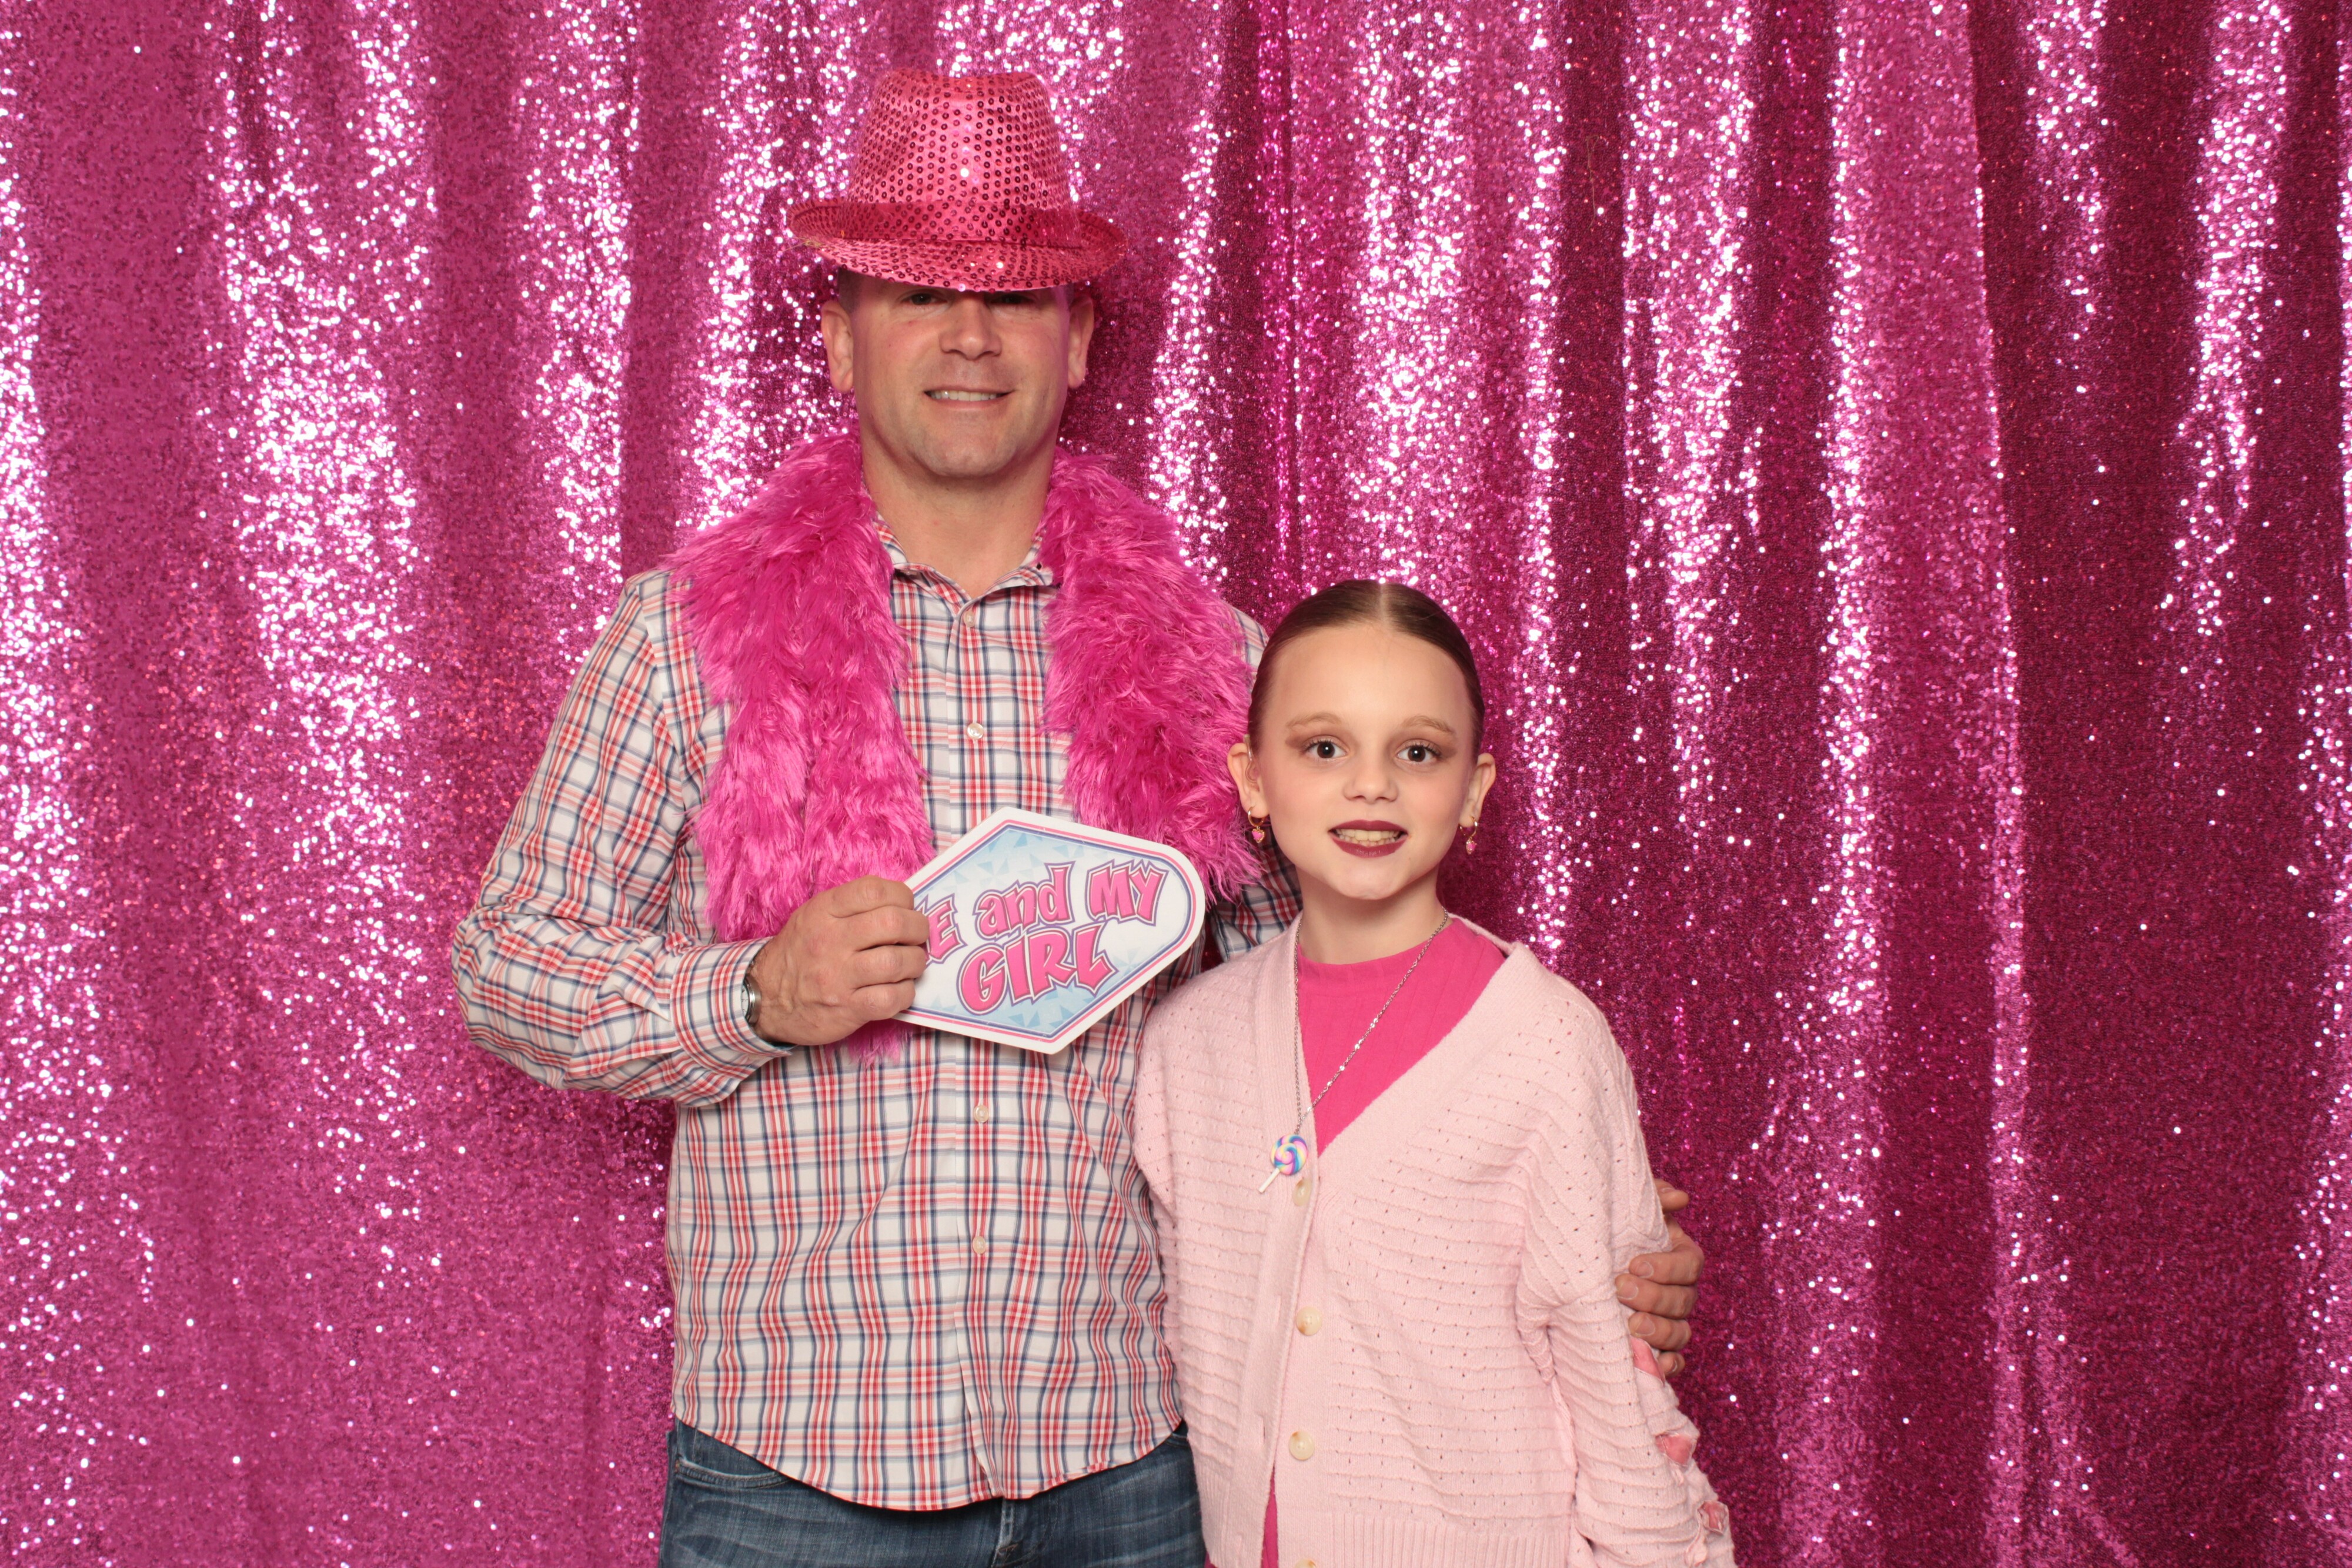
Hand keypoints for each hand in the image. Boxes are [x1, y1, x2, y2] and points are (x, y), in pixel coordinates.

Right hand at [745, 877, 930, 1045]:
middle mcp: (831, 941)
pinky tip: (899, 990)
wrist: (765, 997)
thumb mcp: (815, 916)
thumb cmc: (800, 952)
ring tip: (910, 964)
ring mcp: (838, 977)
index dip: (902, 897)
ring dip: (915, 962)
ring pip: (897, 962)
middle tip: (917, 937)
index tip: (905, 908)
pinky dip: (905, 993)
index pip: (875, 890)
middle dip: (918, 929)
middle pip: (894, 924)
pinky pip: (891, 999)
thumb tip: (902, 904)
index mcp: (825, 911)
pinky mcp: (847, 1009)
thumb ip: (853, 907)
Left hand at [1617, 1176, 1703, 1376]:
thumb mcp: (1631, 1209)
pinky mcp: (1658, 1347)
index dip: (1667, 1267)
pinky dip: (1667, 1366)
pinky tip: (1652, 1366)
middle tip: (1620, 1289)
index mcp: (1680, 1258)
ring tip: (1631, 1326)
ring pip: (1680, 1333)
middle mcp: (1681, 1292)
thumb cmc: (1615, 1230)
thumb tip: (1679, 1198)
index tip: (1634, 1263)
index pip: (1690, 1265)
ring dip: (1659, 1332)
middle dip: (1654, 1297)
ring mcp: (1671, 1322)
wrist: (1588, 1259)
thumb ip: (1655, 1198)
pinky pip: (1673, 1362)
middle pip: (1683, 1301)